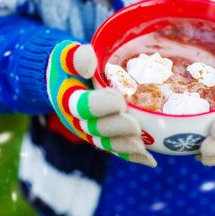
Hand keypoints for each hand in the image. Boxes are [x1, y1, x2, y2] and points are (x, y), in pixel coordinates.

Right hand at [46, 40, 156, 166]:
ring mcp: (90, 132)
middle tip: (135, 126)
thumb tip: (88, 62)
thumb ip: (75, 56)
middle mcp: (77, 120)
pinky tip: (150, 160)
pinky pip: (116, 149)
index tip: (119, 100)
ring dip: (124, 147)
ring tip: (142, 147)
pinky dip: (132, 156)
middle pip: (96, 129)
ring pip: (106, 144)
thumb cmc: (70, 65)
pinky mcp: (102, 138)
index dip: (99, 105)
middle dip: (116, 129)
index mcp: (68, 99)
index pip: (81, 105)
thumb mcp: (66, 55)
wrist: (64, 81)